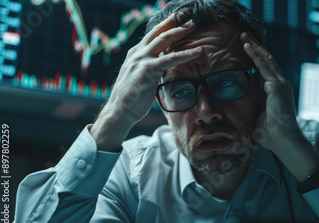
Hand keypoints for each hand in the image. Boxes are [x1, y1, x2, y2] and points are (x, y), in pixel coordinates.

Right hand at [91, 14, 202, 150]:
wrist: (119, 111)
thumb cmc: (131, 98)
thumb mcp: (140, 78)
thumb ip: (150, 69)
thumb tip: (163, 67)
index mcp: (135, 54)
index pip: (152, 35)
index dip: (166, 26)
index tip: (178, 19)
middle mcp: (137, 53)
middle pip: (158, 32)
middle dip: (174, 22)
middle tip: (189, 16)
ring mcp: (141, 59)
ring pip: (165, 40)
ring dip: (181, 31)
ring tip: (195, 26)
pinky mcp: (148, 70)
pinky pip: (171, 59)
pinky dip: (186, 54)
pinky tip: (198, 51)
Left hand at [240, 32, 302, 153]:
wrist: (283, 141)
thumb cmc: (271, 134)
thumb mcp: (259, 115)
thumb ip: (255, 105)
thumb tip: (242, 105)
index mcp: (277, 90)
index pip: (266, 68)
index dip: (257, 57)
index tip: (247, 48)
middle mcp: (281, 84)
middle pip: (268, 60)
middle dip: (256, 47)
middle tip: (244, 36)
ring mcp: (281, 84)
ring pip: (267, 59)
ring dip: (255, 47)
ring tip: (244, 37)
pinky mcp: (277, 87)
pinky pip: (265, 67)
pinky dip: (255, 56)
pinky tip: (247, 47)